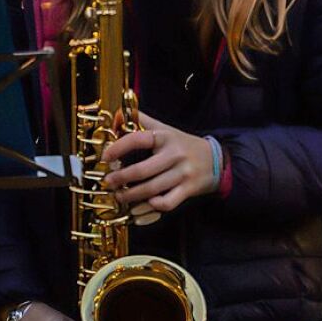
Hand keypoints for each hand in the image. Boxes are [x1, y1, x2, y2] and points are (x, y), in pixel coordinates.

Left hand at [102, 111, 216, 217]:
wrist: (216, 159)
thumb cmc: (182, 144)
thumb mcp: (164, 128)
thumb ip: (141, 120)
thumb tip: (117, 114)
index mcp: (165, 137)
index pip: (139, 139)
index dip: (119, 147)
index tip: (106, 156)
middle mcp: (175, 154)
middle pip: (143, 170)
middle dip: (121, 178)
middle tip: (108, 181)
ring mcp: (183, 173)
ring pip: (153, 189)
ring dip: (131, 195)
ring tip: (119, 196)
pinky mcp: (188, 190)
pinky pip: (168, 202)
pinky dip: (153, 206)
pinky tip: (141, 205)